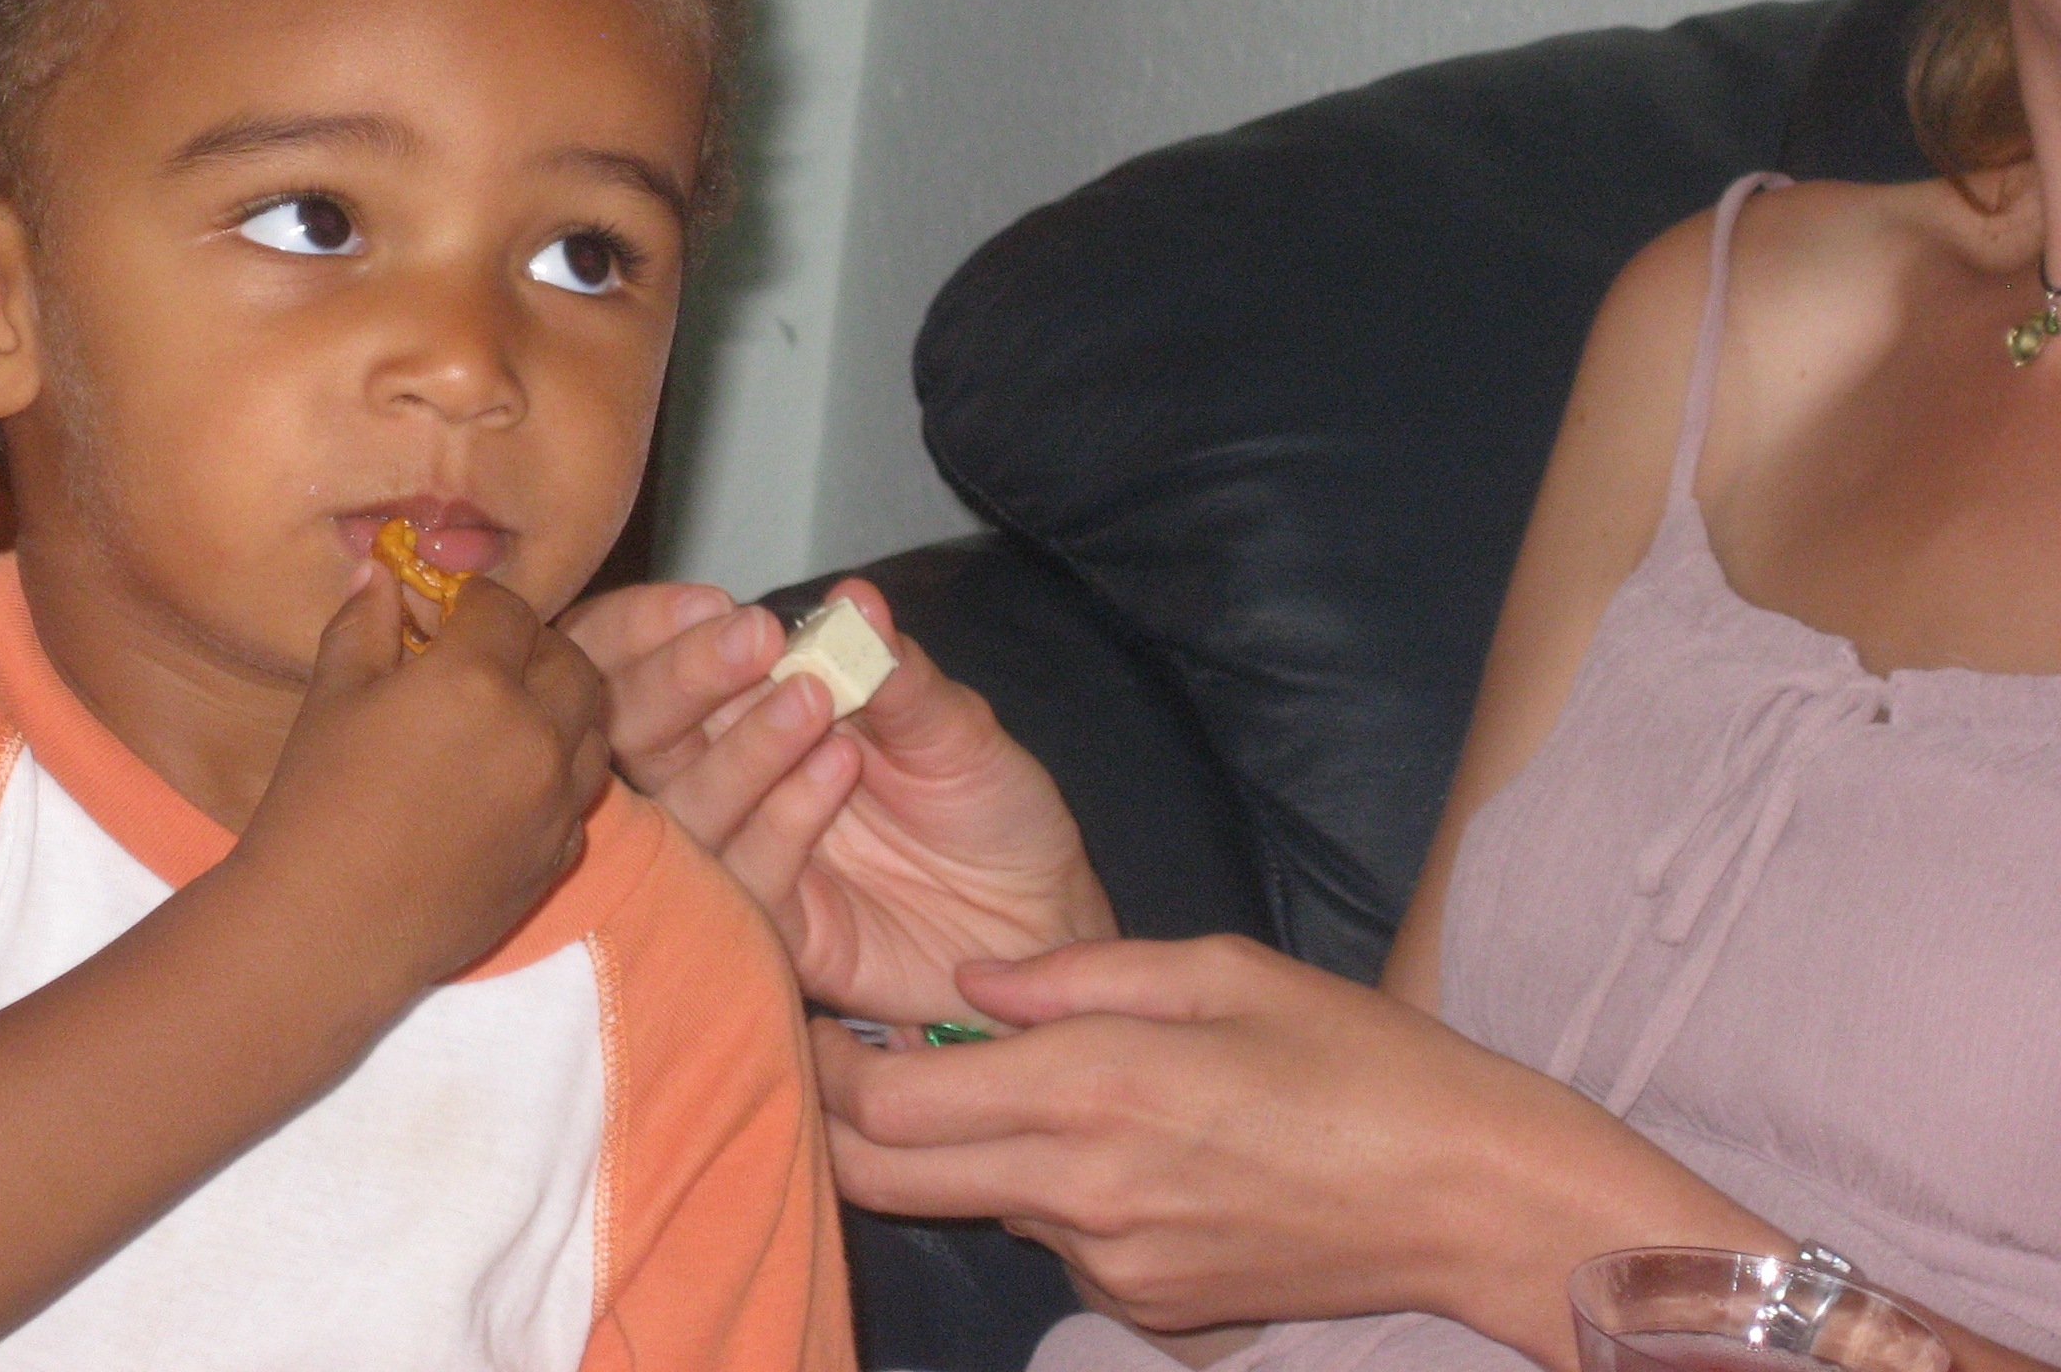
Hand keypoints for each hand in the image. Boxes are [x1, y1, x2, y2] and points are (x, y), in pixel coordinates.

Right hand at [242, 564, 609, 992]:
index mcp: (475, 680)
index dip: (474, 601)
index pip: (505, 608)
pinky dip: (559, 772)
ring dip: (560, 705)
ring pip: (592, 724)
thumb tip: (379, 571)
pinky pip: (581, 792)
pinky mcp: (559, 854)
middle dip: (531, 646)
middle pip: (567, 659)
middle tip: (485, 659)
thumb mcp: (332, 698)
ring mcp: (556, 799)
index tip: (447, 613)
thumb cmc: (315, 806)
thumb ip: (363, 624)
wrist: (325, 930)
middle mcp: (534, 732)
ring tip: (508, 715)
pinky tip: (509, 780)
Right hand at [564, 579, 1113, 1021]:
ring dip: (741, 749)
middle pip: (639, 734)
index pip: (650, 665)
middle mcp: (731, 780)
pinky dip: (783, 819)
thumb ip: (895, 670)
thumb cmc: (987, 806)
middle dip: (679, 680)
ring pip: (683, 807)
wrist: (1039, 916)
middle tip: (753, 642)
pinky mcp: (775, 930)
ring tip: (813, 705)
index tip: (713, 603)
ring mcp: (746, 855)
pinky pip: (743, 879)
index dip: (656, 631)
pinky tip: (839, 771)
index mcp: (749, 711)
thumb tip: (853, 598)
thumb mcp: (953, 722)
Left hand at [812, 936, 1769, 1365]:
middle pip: (887, 1178)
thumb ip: (1074, 972)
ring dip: (958, 1147)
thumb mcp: (1219, 967)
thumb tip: (967, 979)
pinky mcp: (1146, 1308)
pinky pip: (1055, 1239)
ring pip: (976, 1202)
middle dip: (839, 1117)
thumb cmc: (1358, 1058)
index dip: (823, 1063)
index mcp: (1092, 1092)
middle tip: (833, 1054)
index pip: (888, 1105)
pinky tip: (1121, 1141)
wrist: (1473, 1197)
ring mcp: (1111, 1266)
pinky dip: (1049, 1188)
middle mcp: (1081, 1194)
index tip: (802, 1013)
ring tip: (1006, 1076)